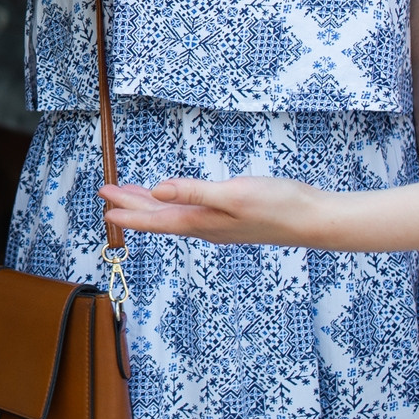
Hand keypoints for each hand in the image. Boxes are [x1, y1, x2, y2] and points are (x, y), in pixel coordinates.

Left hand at [99, 177, 325, 246]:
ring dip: (150, 204)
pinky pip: (190, 210)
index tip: (105, 207)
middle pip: (160, 217)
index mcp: (203, 223)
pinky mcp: (231, 217)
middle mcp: (206, 227)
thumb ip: (194, 193)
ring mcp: (219, 224)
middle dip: (131, 205)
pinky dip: (174, 203)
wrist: (313, 219)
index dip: (129, 213)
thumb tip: (158, 191)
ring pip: (174, 214)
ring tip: (129, 194)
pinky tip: (173, 199)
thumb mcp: (233, 195)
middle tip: (105, 193)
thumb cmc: (278, 206)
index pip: (157, 220)